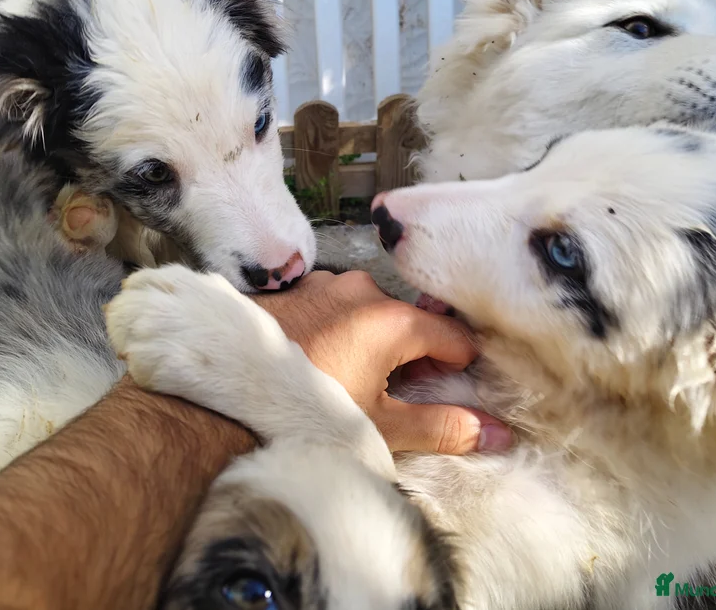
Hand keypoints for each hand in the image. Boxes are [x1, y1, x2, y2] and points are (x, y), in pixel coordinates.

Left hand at [252, 270, 512, 455]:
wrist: (219, 403)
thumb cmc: (305, 416)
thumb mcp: (382, 428)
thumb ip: (444, 426)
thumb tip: (496, 431)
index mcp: (391, 319)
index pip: (454, 335)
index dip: (461, 366)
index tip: (456, 390)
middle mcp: (359, 289)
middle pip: (408, 321)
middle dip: (412, 355)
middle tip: (396, 396)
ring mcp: (320, 285)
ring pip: (367, 312)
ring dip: (370, 341)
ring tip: (352, 382)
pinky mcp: (289, 291)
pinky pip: (329, 307)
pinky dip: (336, 330)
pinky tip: (318, 363)